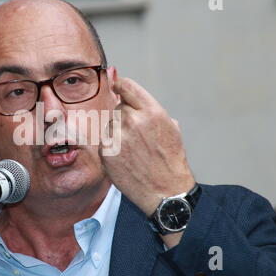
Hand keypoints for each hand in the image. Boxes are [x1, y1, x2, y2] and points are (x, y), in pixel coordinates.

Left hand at [99, 76, 195, 216]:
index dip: (120, 86)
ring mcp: (117, 136)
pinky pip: (105, 139)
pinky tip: (125, 157)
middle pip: (118, 106)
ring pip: (110, 123)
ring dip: (118, 131)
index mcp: (151, 111)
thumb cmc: (169, 158)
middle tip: (136, 134)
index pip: (126, 85)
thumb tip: (130, 95)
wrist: (165, 190)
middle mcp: (133, 120)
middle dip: (125, 116)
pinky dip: (112, 146)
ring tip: (133, 148)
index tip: (117, 87)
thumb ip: (149, 108)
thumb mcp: (170, 126)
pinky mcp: (106, 151)